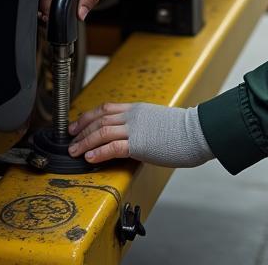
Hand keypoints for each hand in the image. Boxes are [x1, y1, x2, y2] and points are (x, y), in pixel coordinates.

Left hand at [68, 101, 214, 167]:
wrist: (197, 132)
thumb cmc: (183, 130)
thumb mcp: (158, 122)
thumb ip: (143, 125)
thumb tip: (135, 136)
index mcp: (138, 109)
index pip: (107, 108)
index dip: (88, 116)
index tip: (77, 124)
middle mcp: (134, 115)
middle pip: (100, 119)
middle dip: (82, 130)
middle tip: (70, 139)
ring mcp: (136, 128)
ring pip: (102, 131)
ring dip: (85, 142)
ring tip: (74, 151)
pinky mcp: (139, 143)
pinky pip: (113, 146)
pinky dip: (99, 152)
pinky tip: (90, 158)